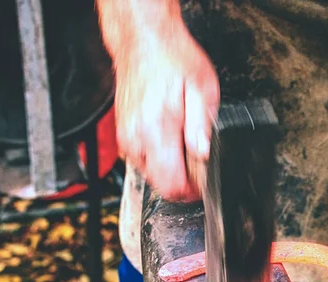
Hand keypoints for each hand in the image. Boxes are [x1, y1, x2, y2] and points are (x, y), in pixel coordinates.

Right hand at [114, 19, 219, 201]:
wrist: (144, 42)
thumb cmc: (172, 60)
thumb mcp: (202, 90)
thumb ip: (202, 128)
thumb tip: (204, 156)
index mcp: (157, 131)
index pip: (172, 185)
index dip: (191, 192)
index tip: (202, 185)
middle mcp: (137, 139)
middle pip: (161, 184)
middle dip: (182, 180)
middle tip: (197, 161)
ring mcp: (127, 138)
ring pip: (151, 175)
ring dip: (170, 167)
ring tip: (182, 142)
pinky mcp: (124, 135)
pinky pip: (142, 160)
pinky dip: (158, 156)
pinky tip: (168, 137)